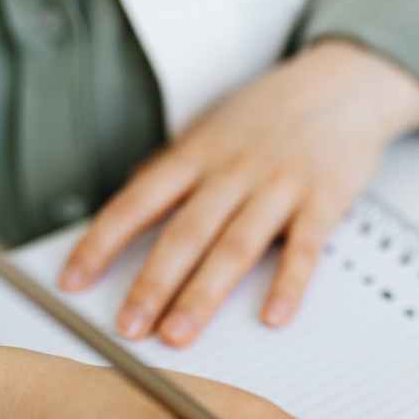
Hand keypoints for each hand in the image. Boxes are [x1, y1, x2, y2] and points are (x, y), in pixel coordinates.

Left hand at [59, 40, 418, 345]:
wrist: (343, 84)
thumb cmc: (273, 114)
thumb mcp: (212, 128)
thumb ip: (176, 169)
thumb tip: (132, 199)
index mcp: (198, 154)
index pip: (137, 202)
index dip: (101, 242)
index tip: (75, 280)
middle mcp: (232, 171)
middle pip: (184, 234)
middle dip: (152, 285)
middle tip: (131, 327)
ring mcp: (277, 187)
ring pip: (234, 247)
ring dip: (204, 295)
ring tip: (179, 334)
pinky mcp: (322, 201)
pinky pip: (304, 249)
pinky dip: (288, 285)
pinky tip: (273, 316)